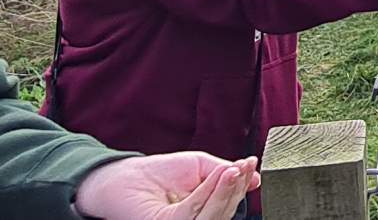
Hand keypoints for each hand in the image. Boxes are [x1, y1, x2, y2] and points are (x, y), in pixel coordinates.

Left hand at [74, 153, 259, 219]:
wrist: (123, 176)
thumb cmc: (158, 173)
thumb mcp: (199, 167)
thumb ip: (223, 173)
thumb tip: (254, 180)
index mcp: (203, 212)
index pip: (227, 204)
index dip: (242, 185)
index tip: (253, 163)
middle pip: (224, 213)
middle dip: (237, 188)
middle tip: (245, 166)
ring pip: (212, 216)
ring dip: (227, 191)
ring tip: (236, 170)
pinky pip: (192, 213)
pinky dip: (209, 193)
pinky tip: (221, 176)